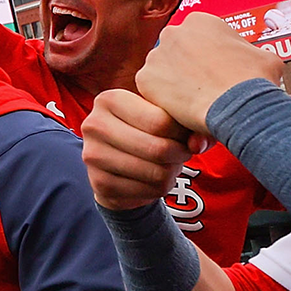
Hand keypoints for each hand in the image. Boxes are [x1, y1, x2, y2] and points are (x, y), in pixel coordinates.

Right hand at [81, 89, 206, 210]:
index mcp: (109, 99)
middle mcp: (94, 125)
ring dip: (171, 172)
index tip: (185, 134)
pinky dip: (160, 188)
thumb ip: (188, 123)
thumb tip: (198, 143)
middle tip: (182, 152)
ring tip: (169, 164)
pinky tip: (155, 179)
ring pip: (155, 173)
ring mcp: (93, 155)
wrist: (116, 160)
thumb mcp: (163, 116)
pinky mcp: (99, 183)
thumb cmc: (146, 130)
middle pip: (158, 149)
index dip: (183, 133)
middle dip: (179, 154)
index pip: (160, 121)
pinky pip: (147, 191)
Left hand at [135, 12, 285, 135]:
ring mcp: (156, 55)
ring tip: (193, 98)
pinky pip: (153, 89)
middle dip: (187, 66)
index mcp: (200, 21)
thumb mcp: (263, 55)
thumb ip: (246, 49)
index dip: (207, 54)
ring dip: (175, 81)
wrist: (238, 105)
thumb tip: (249, 57)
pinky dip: (164, 98)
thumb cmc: (253, 81)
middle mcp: (173, 33)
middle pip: (177, 51)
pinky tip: (182, 106)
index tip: (213, 67)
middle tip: (201, 83)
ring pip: (163, 69)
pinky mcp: (145, 79)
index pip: (198, 37)